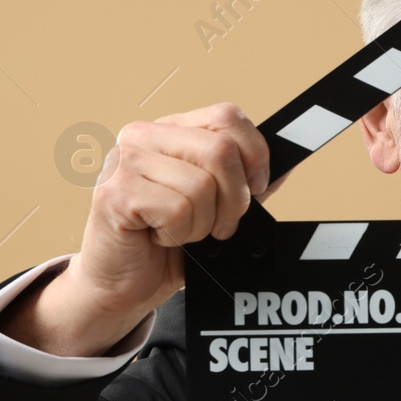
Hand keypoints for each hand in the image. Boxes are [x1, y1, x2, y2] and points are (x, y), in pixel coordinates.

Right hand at [0, 103, 272, 356]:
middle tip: (219, 224)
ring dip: (203, 223)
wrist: (123, 283)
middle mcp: (142, 136)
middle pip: (221, 151)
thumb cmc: (167, 243)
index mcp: (169, 130)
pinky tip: (160, 237)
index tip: (256, 189)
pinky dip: (180, 234)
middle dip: (234, 199)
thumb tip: (285, 167)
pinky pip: (177, 209)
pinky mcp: (114, 193)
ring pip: (201, 185)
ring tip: (182, 231)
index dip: (255, 155)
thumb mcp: (217, 206)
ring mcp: (124, 162)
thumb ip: (245, 183)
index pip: (228, 116)